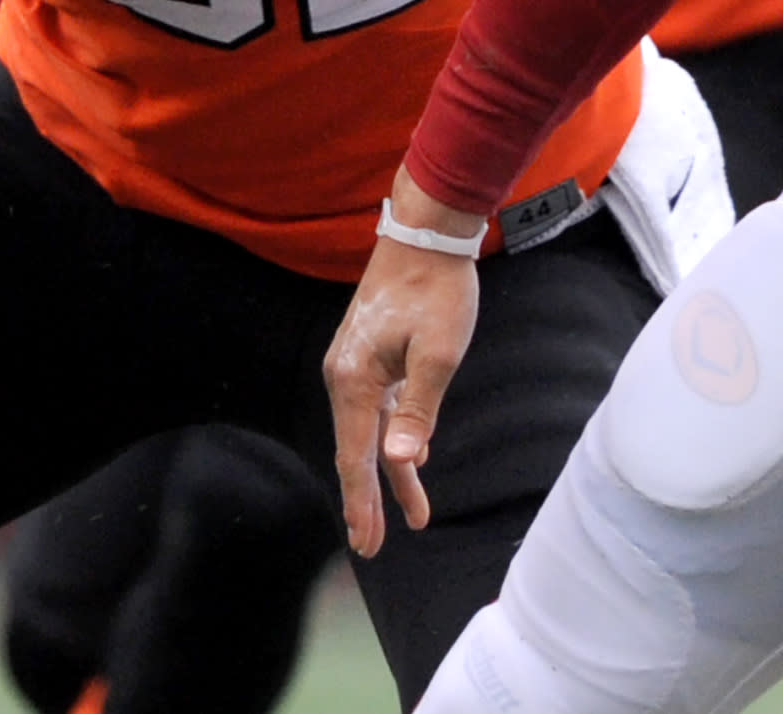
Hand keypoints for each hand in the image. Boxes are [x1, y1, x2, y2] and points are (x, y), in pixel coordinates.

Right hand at [322, 168, 483, 555]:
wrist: (428, 232)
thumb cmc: (437, 290)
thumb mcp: (437, 353)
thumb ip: (419, 410)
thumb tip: (402, 461)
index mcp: (353, 379)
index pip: (356, 457)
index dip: (363, 504)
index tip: (366, 544)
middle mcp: (344, 375)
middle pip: (358, 450)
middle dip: (369, 500)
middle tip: (373, 549)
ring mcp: (356, 363)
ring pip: (372, 431)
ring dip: (390, 472)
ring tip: (411, 516)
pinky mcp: (372, 353)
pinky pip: (380, 408)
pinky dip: (394, 438)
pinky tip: (412, 458)